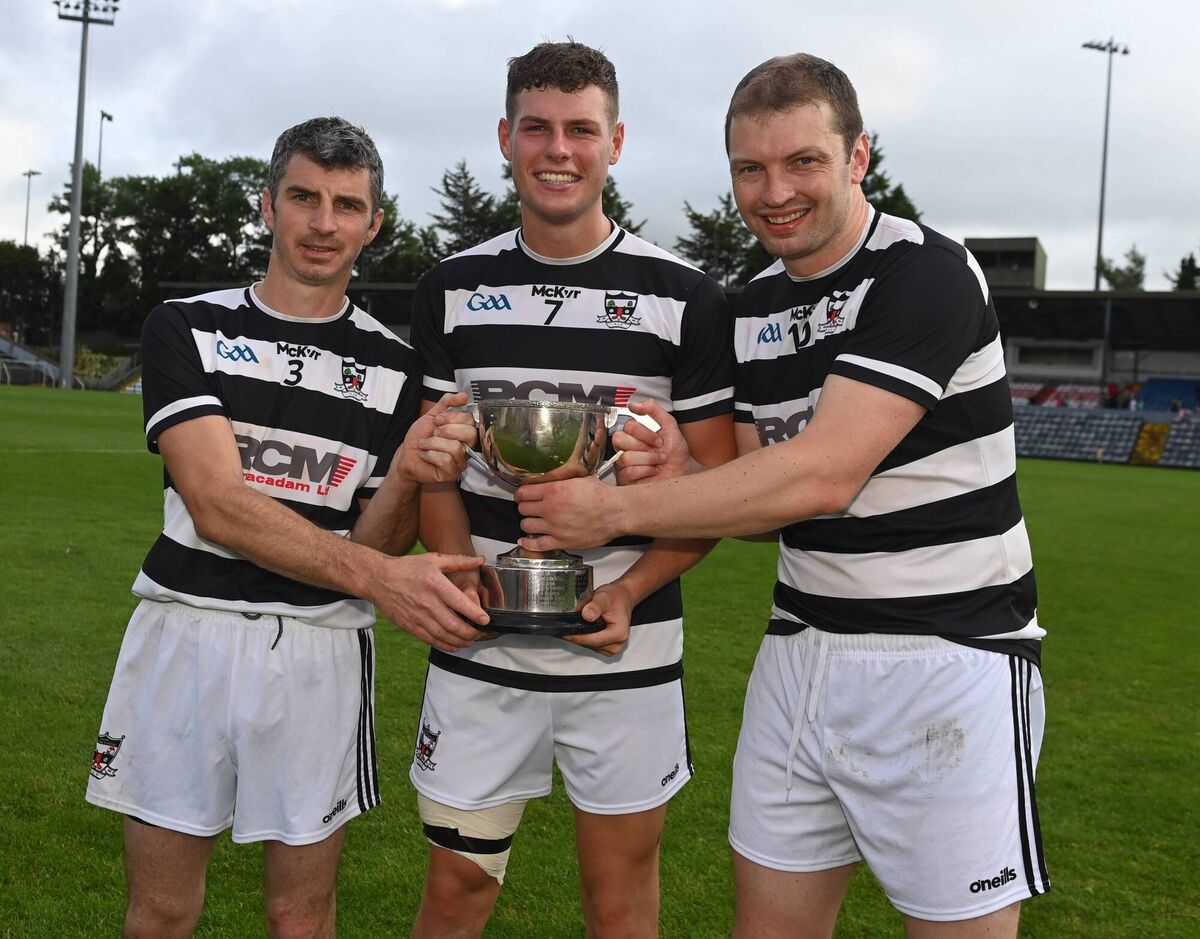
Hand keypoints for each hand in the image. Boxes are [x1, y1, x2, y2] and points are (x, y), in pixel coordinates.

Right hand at [370, 552, 488, 652]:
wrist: (379, 578)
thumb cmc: (407, 568)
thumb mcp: (433, 559)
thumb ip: (459, 561)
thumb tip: (479, 560)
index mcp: (435, 584)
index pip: (459, 603)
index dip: (475, 614)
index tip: (486, 620)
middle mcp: (427, 602)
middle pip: (453, 624)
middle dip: (470, 633)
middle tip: (479, 633)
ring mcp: (417, 616)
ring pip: (443, 635)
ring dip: (460, 641)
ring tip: (470, 641)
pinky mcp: (409, 625)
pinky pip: (430, 640)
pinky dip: (445, 646)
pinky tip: (454, 646)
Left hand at [395, 392, 476, 483]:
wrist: (406, 456)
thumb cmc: (420, 438)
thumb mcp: (431, 416)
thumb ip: (447, 403)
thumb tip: (463, 395)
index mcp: (463, 432)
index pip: (470, 420)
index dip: (451, 418)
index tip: (437, 421)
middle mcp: (466, 447)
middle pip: (470, 434)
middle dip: (445, 430)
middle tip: (433, 433)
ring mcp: (460, 462)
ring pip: (456, 447)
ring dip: (433, 443)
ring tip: (426, 445)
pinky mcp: (452, 474)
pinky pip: (446, 460)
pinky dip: (430, 455)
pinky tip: (425, 455)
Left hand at [515, 476, 620, 551]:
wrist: (616, 512)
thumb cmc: (603, 496)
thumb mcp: (579, 479)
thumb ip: (561, 482)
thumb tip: (553, 481)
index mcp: (553, 490)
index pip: (523, 493)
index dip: (521, 495)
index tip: (522, 496)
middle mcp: (550, 508)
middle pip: (523, 509)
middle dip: (525, 508)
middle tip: (530, 509)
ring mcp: (554, 526)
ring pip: (526, 525)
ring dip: (527, 523)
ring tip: (532, 522)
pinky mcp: (561, 541)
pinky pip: (536, 544)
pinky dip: (528, 543)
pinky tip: (525, 541)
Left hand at [566, 581, 633, 655]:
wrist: (622, 597)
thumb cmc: (616, 597)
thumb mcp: (605, 597)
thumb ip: (595, 606)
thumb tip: (586, 615)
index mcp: (619, 633)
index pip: (592, 640)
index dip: (576, 636)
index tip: (564, 631)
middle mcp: (616, 644)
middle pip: (589, 644)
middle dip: (577, 634)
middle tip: (568, 621)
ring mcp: (611, 648)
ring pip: (588, 646)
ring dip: (581, 635)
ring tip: (579, 621)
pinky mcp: (606, 648)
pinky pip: (590, 645)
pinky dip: (585, 636)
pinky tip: (584, 626)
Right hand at [613, 399, 689, 485]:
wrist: (683, 472)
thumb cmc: (676, 453)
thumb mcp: (669, 426)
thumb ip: (654, 410)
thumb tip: (633, 404)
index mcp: (634, 435)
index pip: (627, 426)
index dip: (644, 433)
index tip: (658, 440)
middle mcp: (626, 448)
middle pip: (619, 439)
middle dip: (644, 446)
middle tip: (657, 450)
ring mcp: (624, 464)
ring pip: (625, 457)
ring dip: (648, 459)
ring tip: (658, 462)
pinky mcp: (625, 479)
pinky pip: (628, 472)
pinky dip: (646, 471)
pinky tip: (652, 472)